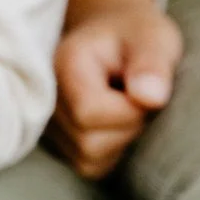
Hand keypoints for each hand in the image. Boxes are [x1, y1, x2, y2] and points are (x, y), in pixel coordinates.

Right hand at [50, 0, 182, 178]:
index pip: (89, 112)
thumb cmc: (135, 35)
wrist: (112, 33)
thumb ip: (153, 64)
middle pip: (88, 143)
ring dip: (120, 140)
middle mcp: (45, 98)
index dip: (128, 110)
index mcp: (64, 65)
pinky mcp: (56, 143)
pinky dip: (111, 151)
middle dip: (127, 128)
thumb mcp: (154, 38)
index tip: (144, 88)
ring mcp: (46, 124)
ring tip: (124, 106)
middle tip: (136, 96)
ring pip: (89, 161)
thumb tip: (150, 98)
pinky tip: (115, 122)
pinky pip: (89, 166)